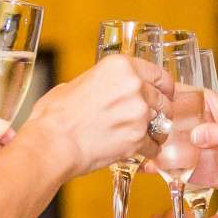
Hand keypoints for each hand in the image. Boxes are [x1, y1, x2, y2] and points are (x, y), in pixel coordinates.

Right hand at [23, 53, 168, 173]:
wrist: (53, 143)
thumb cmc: (55, 116)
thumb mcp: (76, 83)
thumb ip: (99, 83)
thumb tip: (102, 90)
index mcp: (120, 66)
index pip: (158, 74)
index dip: (163, 86)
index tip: (164, 93)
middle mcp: (134, 86)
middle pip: (163, 99)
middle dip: (159, 110)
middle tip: (150, 118)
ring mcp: (139, 114)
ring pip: (162, 123)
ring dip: (155, 130)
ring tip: (143, 136)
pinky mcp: (138, 139)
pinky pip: (154, 146)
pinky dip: (148, 150)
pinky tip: (138, 151)